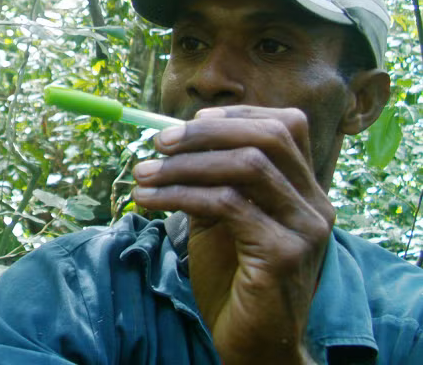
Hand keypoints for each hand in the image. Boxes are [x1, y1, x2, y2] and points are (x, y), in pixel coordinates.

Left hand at [132, 106, 333, 364]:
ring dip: (184, 165)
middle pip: (269, 137)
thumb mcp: (220, 220)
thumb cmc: (233, 280)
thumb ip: (211, 180)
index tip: (187, 122)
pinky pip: (228, 205)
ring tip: (142, 174)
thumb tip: (176, 140)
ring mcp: (304, 229)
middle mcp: (315, 205)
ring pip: (247, 166)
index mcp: (305, 190)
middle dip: (206, 133)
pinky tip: (150, 201)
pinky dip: (182, 195)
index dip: (234, 117)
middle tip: (158, 142)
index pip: (286, 126)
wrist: (251, 343)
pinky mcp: (283, 254)